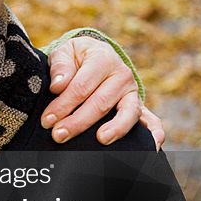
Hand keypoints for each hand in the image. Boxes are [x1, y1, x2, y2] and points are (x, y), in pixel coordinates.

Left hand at [42, 36, 164, 148]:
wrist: (94, 56)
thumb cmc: (76, 58)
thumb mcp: (64, 52)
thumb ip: (60, 66)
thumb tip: (58, 85)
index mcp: (103, 59)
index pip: (81, 86)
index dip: (63, 104)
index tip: (47, 120)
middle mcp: (122, 75)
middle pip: (101, 103)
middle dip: (78, 122)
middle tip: (58, 135)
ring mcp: (132, 93)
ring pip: (128, 112)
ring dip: (114, 129)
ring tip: (100, 140)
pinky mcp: (139, 107)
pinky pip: (151, 121)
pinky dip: (153, 134)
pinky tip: (150, 147)